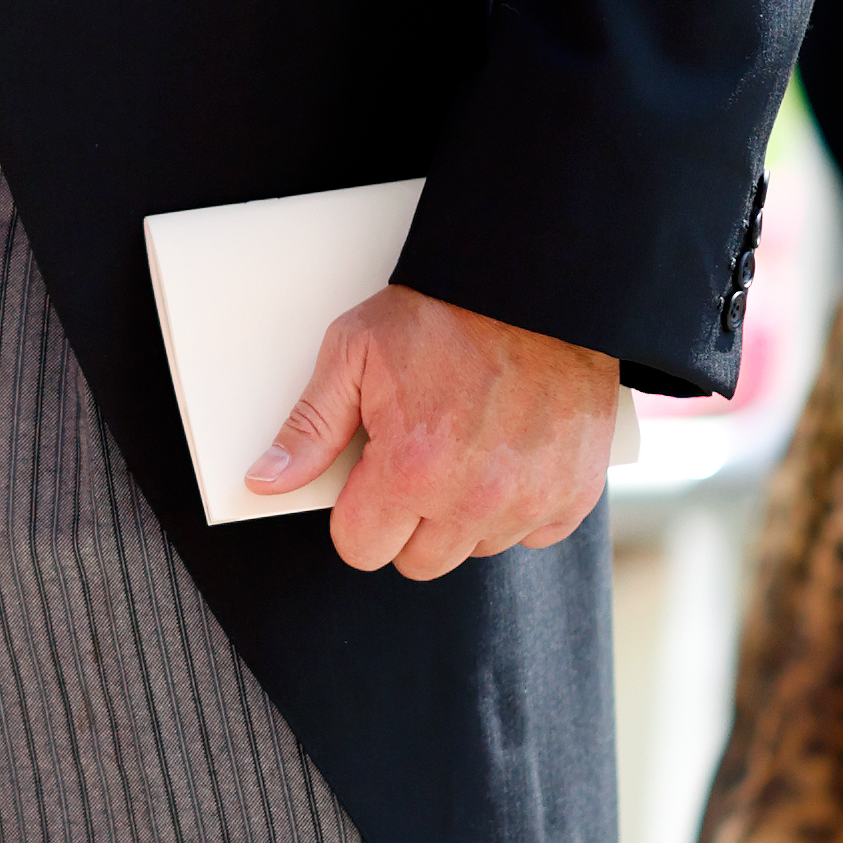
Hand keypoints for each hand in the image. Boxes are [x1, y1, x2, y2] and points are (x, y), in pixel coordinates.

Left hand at [248, 285, 620, 579]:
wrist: (536, 281)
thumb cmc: (445, 310)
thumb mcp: (355, 352)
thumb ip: (310, 427)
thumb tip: (266, 481)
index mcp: (412, 469)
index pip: (362, 548)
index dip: (356, 515)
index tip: (368, 480)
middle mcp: (475, 497)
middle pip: (418, 562)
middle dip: (406, 521)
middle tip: (415, 463)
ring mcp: (532, 499)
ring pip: (475, 550)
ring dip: (463, 516)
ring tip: (465, 451)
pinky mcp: (575, 492)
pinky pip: (534, 535)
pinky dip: (519, 507)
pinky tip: (508, 457)